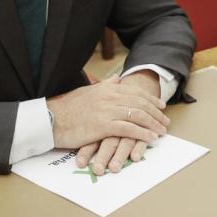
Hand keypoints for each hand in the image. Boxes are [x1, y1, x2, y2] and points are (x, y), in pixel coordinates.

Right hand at [47, 75, 168, 151]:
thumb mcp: (88, 90)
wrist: (51, 119)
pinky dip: (143, 133)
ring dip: (153, 124)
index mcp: (107, 88)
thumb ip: (105, 85)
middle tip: (166, 121)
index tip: (161, 107)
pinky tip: (151, 138)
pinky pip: (129, 129)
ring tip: (162, 131)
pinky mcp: (103, 126)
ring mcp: (108, 111)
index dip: (150, 99)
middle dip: (156, 113)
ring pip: (138, 115)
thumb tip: (116, 79)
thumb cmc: (67, 107)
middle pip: (141, 104)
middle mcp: (110, 97)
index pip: (135, 92)